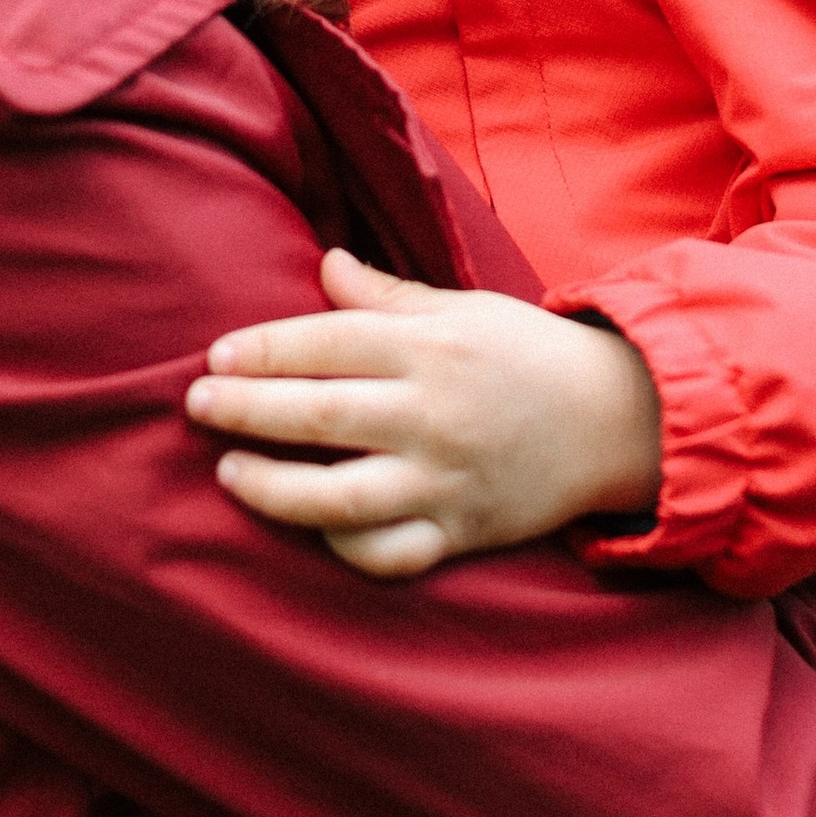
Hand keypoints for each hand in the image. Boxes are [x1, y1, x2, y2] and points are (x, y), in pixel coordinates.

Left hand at [185, 249, 662, 578]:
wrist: (618, 419)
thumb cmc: (526, 355)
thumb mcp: (462, 309)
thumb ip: (386, 297)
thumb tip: (325, 263)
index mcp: (431, 347)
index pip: (326, 344)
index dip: (263, 350)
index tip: (217, 356)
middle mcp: (433, 414)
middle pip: (319, 415)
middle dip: (245, 410)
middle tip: (197, 405)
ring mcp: (445, 478)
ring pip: (341, 497)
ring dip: (273, 488)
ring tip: (230, 472)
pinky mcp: (461, 530)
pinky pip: (389, 553)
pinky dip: (345, 546)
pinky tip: (311, 525)